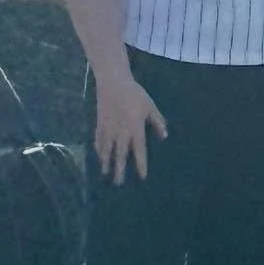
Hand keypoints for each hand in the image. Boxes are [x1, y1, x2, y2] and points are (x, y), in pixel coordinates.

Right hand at [94, 68, 167, 185]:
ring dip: (106, 162)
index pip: (139, 150)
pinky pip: (98, 139)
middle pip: (120, 155)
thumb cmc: (135, 93)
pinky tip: (98, 155)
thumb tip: (164, 136)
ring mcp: (108, 128)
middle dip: (119, 169)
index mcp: (135, 128)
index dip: (141, 164)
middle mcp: (121, 132)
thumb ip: (157, 121)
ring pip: (106, 150)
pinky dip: (98, 148)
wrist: (113, 81)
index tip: (142, 177)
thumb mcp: (150, 106)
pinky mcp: (100, 123)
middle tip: (118, 183)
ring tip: (105, 174)